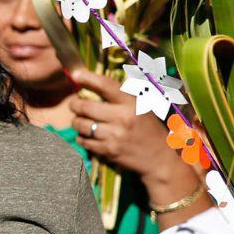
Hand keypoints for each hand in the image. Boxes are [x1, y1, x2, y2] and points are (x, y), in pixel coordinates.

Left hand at [67, 67, 190, 180]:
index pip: (106, 86)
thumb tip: (100, 80)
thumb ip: (125, 92)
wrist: (159, 158)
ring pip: (81, 125)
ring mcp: (114, 136)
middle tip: (74, 104)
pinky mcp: (108, 151)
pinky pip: (84, 141)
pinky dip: (81, 137)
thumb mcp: (144, 105)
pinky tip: (85, 135)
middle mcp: (122, 118)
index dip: (88, 78)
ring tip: (79, 120)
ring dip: (76, 121)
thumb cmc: (149, 128)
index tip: (76, 74)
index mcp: (132, 103)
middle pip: (85, 107)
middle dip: (74, 104)